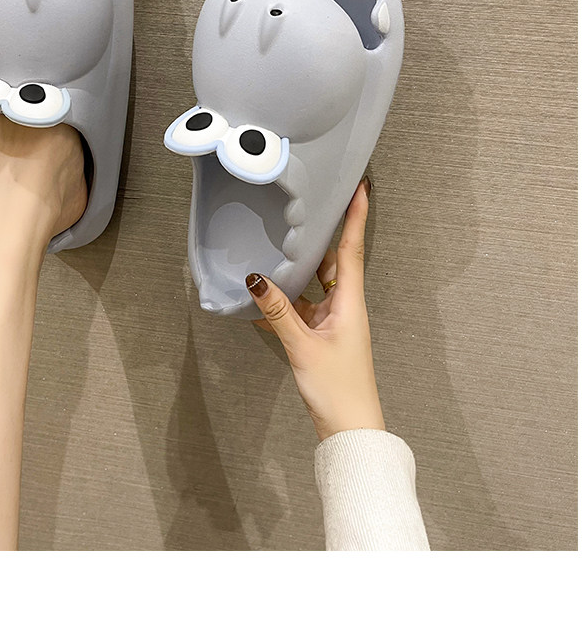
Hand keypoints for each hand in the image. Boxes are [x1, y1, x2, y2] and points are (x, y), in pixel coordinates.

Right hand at [246, 176, 384, 440]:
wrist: (350, 429)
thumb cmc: (338, 388)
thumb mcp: (303, 346)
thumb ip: (279, 312)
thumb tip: (256, 279)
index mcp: (351, 303)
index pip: (351, 250)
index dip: (356, 218)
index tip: (361, 188)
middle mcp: (346, 307)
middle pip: (332, 262)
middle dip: (320, 238)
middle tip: (308, 211)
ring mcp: (334, 322)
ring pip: (315, 285)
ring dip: (299, 271)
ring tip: (277, 250)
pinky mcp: (323, 338)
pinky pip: (304, 310)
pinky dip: (287, 303)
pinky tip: (264, 301)